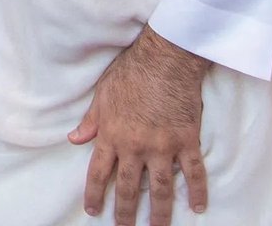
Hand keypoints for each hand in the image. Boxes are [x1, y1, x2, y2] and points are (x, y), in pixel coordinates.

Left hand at [69, 25, 210, 224]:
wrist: (164, 61)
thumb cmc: (129, 74)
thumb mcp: (102, 95)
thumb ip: (90, 121)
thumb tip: (74, 139)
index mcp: (112, 134)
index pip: (98, 172)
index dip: (94, 193)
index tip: (93, 209)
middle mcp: (135, 146)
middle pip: (129, 186)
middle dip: (124, 211)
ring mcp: (163, 146)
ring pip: (161, 188)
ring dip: (159, 213)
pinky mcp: (187, 142)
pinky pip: (193, 173)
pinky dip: (196, 191)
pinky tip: (197, 207)